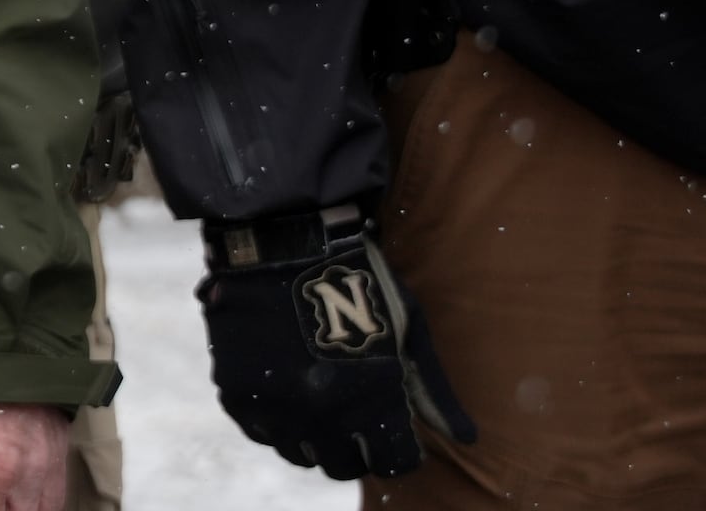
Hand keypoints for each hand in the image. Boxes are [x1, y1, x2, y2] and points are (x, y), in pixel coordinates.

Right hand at [197, 212, 473, 480]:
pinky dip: (275, 423)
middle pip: (344, 466)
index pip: (393, 462)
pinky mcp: (239, 393)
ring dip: (314, 439)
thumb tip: (467, 440)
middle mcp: (325, 415)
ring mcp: (277, 407)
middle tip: (354, 419)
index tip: (392, 432)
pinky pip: (261, 433)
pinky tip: (287, 396)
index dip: (396, 449)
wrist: (283, 239)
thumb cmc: (359, 279)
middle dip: (356, 448)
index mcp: (374, 401)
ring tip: (319, 406)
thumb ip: (432, 390)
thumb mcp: (408, 328)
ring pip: (301, 454)